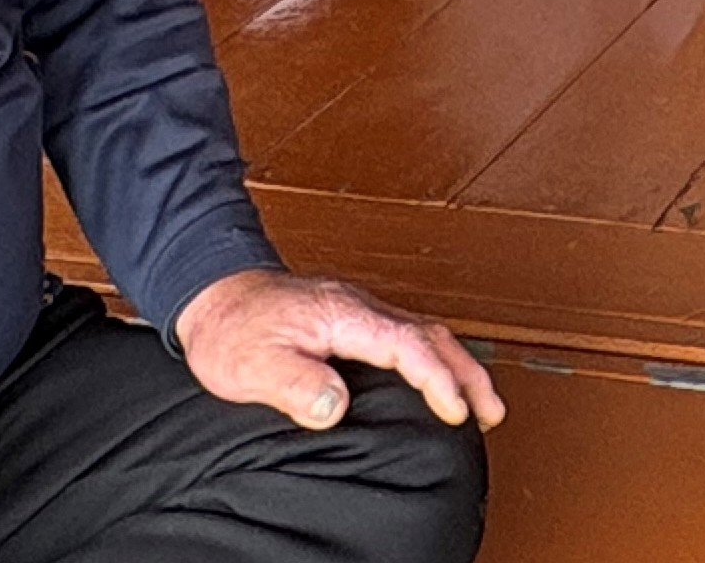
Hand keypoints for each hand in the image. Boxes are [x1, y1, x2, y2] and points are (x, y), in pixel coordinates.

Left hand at [175, 268, 505, 433]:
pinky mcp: (353, 318)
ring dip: (457, 363)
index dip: (436, 379)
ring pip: (424, 331)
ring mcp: (359, 309)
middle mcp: (359, 306)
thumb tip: (336, 405)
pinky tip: (436, 376)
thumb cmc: (231, 327)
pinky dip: (434, 356)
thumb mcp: (252, 363)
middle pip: (431, 334)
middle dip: (468, 371)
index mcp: (343, 314)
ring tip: (480, 400)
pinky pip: (408, 333)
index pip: (406, 345)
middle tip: (492, 410)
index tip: (455, 411)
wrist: (213, 293)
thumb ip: (295, 382)